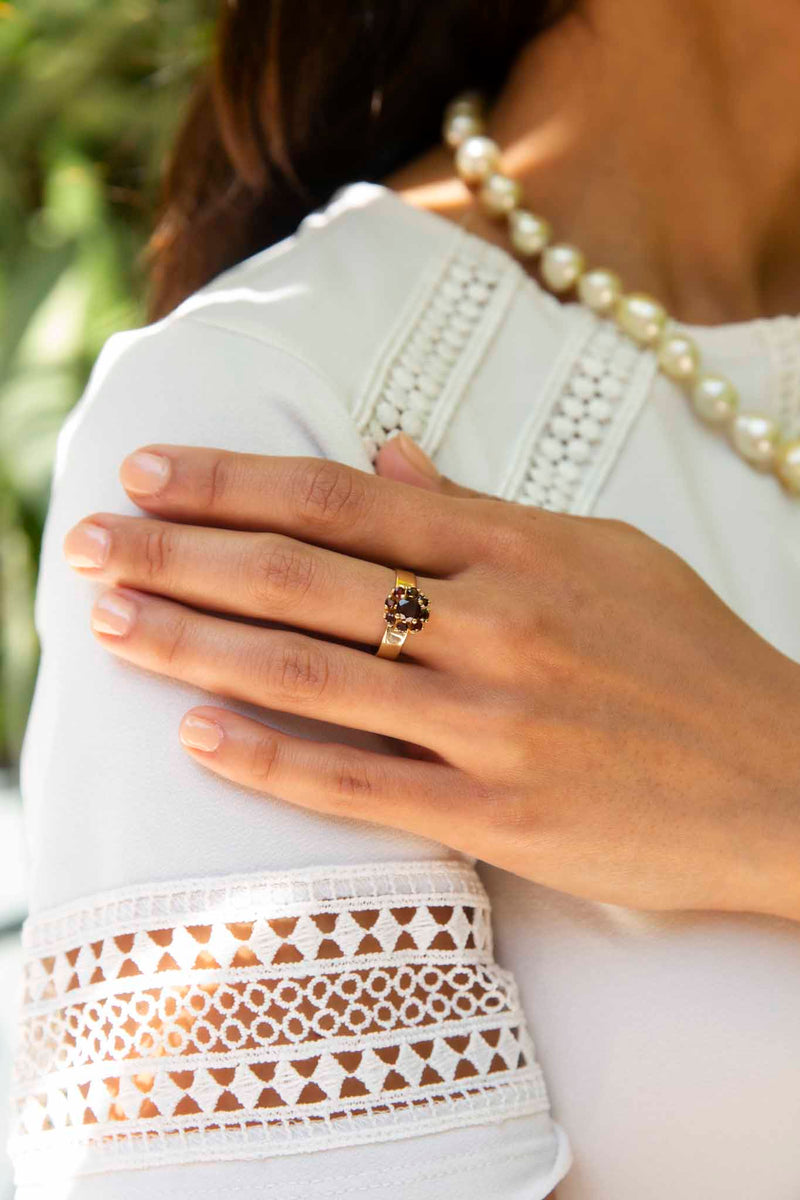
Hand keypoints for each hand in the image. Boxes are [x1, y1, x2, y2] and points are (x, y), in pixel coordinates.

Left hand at [62, 436, 799, 919]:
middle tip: (88, 545)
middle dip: (182, 556)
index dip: (235, 481)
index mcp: (517, 549)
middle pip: (303, 579)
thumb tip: (385, 456)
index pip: (343, 500)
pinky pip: (360, 786)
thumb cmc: (692, 657)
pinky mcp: (501, 816)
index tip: (150, 473)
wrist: (783, 778)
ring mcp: (493, 724)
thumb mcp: (601, 553)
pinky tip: (195, 735)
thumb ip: (480, 511)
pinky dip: (270, 760)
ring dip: (196, 646)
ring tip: (111, 626)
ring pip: (312, 676)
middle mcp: (495, 626)